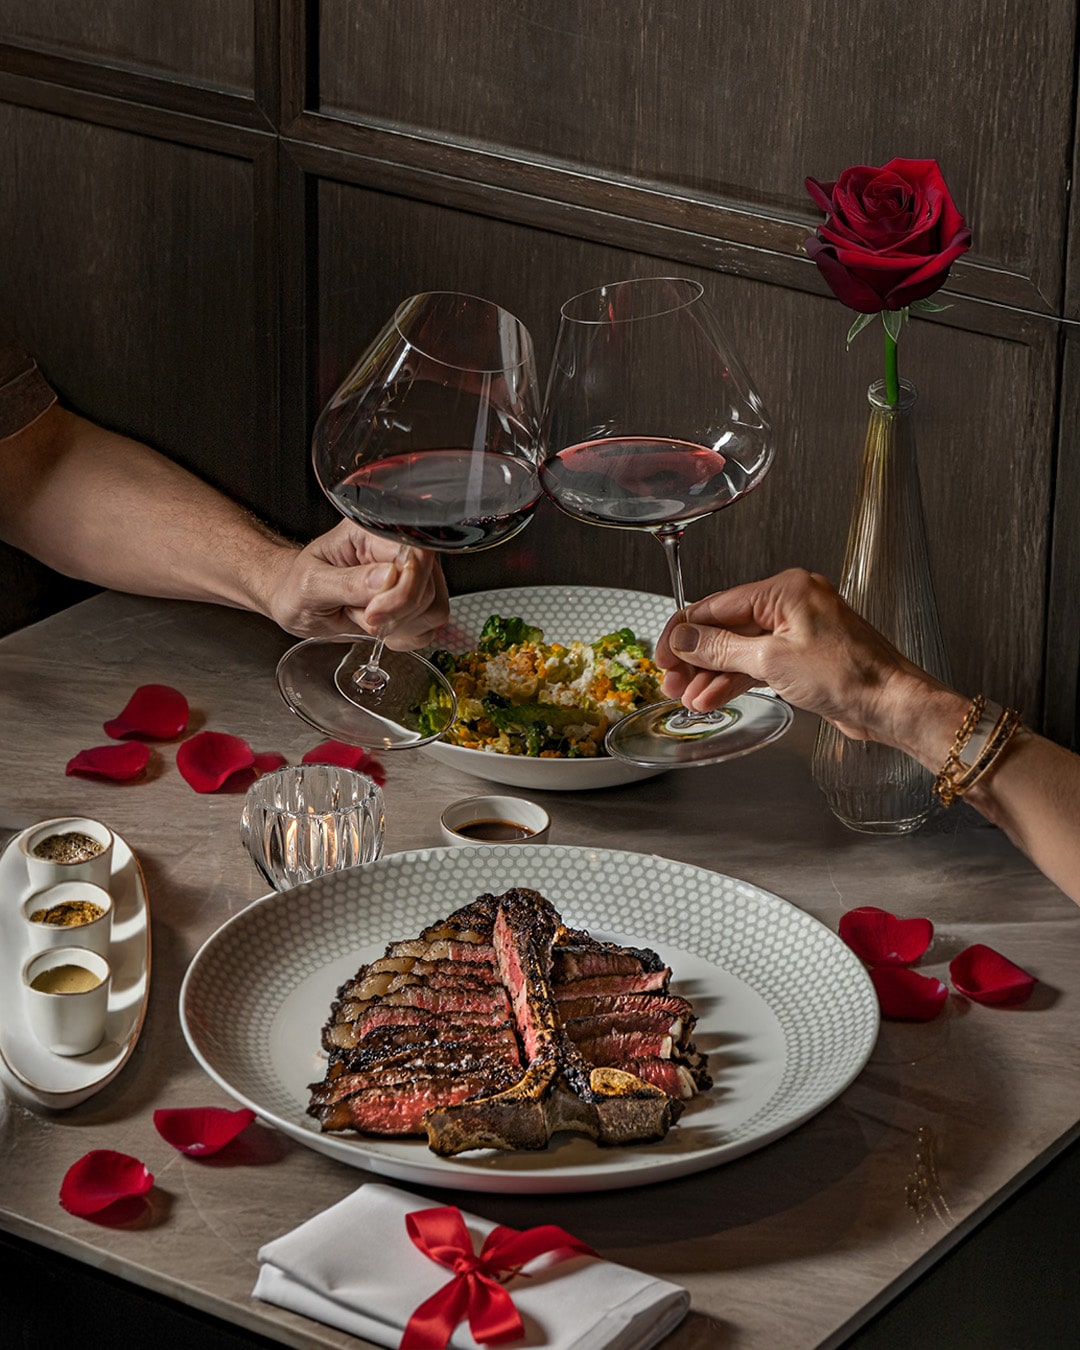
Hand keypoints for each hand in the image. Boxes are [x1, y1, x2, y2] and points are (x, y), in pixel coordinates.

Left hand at [266, 520, 448, 646]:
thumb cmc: (297, 587)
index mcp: (371, 532)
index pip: (414, 555)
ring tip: (364, 616)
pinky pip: (430, 625)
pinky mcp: (417, 600)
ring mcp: (411, 575)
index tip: (372, 613)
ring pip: (433, 607)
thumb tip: (388, 578)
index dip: (401, 591)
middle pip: (429, 585)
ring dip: (398, 625)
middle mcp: (397, 548)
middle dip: (396, 613)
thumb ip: (347, 582)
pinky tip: (380, 627)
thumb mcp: (311, 584)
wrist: (296, 602)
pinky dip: (405, 635)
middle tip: (361, 616)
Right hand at [655, 568, 938, 743]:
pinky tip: (714, 698)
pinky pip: (759, 662)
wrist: (892, 705)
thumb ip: (720, 649)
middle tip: (670, 682)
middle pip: (726, 627)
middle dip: (696, 657)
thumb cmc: (850, 675)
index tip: (661, 655)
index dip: (683, 631)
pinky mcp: (804, 656)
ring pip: (740, 649)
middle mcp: (791, 604)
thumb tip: (684, 638)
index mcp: (785, 590)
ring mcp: (798, 631)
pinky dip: (736, 679)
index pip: (716, 604)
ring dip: (712, 674)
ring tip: (689, 698)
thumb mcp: (771, 661)